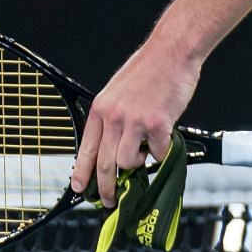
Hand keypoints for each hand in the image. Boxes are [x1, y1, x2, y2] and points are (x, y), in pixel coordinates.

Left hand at [70, 39, 200, 207]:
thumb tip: (113, 147)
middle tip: (110, 200)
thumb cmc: (149, 70)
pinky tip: (163, 135)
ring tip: (145, 149)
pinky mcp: (158, 124)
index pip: (86, 148)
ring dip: (138, 164)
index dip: (82, 172)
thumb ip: (113, 118)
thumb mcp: (118, 92)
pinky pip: (157, 153)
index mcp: (101, 108)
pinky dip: (161, 151)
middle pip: (105, 164)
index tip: (80, 189)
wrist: (171, 52)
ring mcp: (135, 120)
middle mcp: (114, 116)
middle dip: (107, 188)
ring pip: (127, 162)